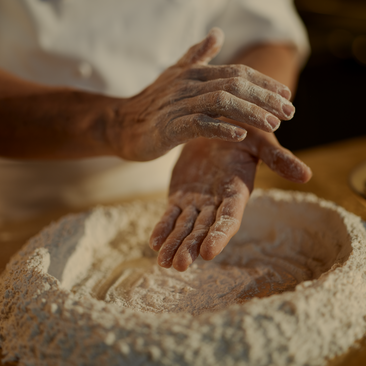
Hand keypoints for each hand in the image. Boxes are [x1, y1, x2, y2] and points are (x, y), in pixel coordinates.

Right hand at [106, 28, 295, 160]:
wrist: (121, 124)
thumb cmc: (151, 103)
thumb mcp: (175, 75)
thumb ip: (197, 56)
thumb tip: (216, 34)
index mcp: (194, 73)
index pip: (237, 72)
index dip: (264, 83)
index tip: (286, 95)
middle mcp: (189, 84)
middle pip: (235, 85)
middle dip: (265, 98)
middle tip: (289, 111)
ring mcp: (179, 104)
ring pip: (222, 102)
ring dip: (250, 112)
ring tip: (273, 124)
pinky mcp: (170, 126)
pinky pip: (199, 124)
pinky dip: (220, 127)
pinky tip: (240, 135)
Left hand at [149, 126, 311, 270]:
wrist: (218, 127)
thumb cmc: (244, 132)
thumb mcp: (261, 141)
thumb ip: (279, 158)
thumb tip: (306, 174)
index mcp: (236, 192)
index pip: (229, 218)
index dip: (220, 234)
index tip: (208, 252)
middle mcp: (217, 203)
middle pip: (204, 229)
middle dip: (191, 247)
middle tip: (179, 265)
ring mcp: (197, 202)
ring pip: (185, 227)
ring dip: (174, 244)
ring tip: (163, 262)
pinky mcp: (180, 197)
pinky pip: (170, 215)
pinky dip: (162, 228)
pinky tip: (154, 242)